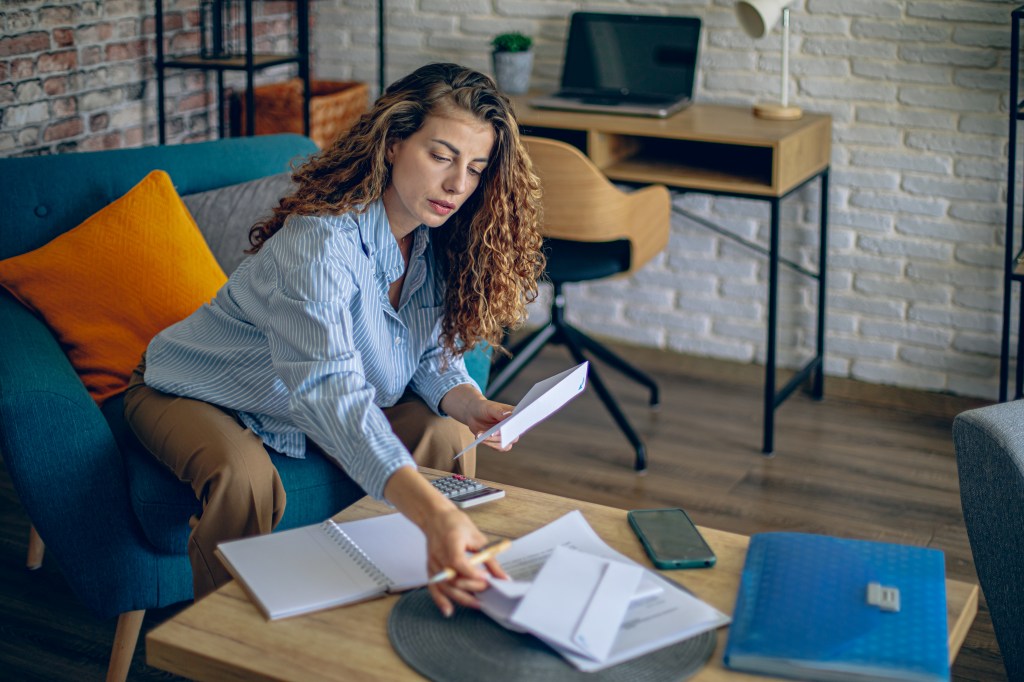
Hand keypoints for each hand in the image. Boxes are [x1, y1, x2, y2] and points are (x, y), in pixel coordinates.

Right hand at [383, 467, 507, 616]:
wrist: (436, 518)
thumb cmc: (456, 524)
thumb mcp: (477, 537)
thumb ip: (489, 559)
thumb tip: (503, 577)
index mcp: (450, 541)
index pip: (458, 562)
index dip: (472, 573)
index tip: (486, 580)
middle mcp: (439, 554)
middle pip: (453, 578)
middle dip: (472, 587)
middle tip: (487, 590)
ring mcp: (433, 564)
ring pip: (445, 587)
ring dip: (461, 597)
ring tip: (477, 604)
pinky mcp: (430, 570)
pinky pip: (433, 588)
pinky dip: (440, 601)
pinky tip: (449, 611)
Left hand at [441, 384, 516, 450]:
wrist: (473, 414)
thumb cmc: (484, 408)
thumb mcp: (490, 408)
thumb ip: (499, 412)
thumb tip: (510, 415)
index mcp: (515, 415)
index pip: (521, 421)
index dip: (517, 426)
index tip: (508, 427)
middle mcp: (513, 427)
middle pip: (513, 437)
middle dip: (501, 436)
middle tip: (491, 434)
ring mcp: (507, 436)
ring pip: (505, 445)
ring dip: (492, 441)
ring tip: (480, 435)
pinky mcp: (499, 442)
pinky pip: (499, 448)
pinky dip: (489, 444)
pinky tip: (480, 438)